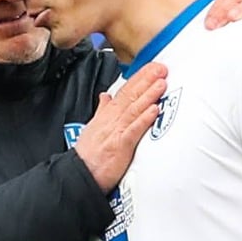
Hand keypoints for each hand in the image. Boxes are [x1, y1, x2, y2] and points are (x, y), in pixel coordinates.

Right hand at [75, 62, 166, 192]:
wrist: (80, 173)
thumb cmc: (88, 153)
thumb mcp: (93, 126)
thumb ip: (102, 110)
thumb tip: (105, 95)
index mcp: (107, 114)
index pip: (125, 90)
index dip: (139, 78)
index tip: (151, 67)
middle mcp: (112, 119)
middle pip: (131, 95)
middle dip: (146, 80)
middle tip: (161, 68)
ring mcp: (116, 131)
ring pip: (134, 108)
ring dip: (148, 94)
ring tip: (161, 83)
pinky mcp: (120, 145)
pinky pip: (134, 129)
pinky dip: (144, 119)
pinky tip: (154, 109)